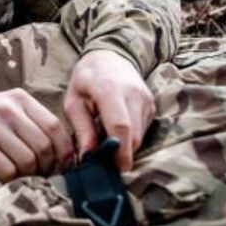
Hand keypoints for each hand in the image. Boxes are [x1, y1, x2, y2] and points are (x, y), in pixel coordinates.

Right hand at [0, 88, 74, 180]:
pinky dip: (12, 179)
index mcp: (19, 98)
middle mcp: (7, 108)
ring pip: (27, 159)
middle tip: (43, 174)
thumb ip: (33, 123)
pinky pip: (7, 169)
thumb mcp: (8, 110)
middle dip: (47, 165)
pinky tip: (7, 178)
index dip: (64, 149)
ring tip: (25, 176)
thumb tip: (64, 151)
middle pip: (43, 145)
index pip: (54, 125)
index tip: (64, 164)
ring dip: (30, 174)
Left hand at [64, 50, 154, 170]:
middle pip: (134, 136)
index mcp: (109, 90)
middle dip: (122, 155)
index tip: (114, 169)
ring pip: (140, 136)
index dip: (120, 152)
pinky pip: (143, 130)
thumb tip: (88, 157)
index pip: (120, 126)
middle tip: (105, 163)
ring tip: (107, 143)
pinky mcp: (152, 104)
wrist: (110, 55)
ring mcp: (146, 99)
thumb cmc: (86, 79)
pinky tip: (116, 131)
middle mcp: (133, 94)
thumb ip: (82, 129)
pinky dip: (131, 137)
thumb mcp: (74, 101)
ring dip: (126, 147)